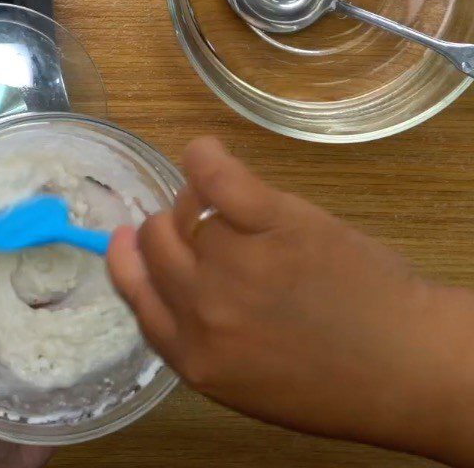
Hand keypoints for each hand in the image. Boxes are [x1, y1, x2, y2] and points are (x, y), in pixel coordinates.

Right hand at [108, 137, 473, 465]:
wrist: (407, 365)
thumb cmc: (331, 378)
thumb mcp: (242, 381)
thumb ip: (194, 334)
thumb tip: (158, 271)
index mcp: (193, 357)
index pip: (133, 289)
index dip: (126, 256)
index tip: (125, 235)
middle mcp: (203, 309)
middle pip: (154, 239)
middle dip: (170, 229)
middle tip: (206, 229)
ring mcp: (236, 263)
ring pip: (188, 208)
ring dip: (203, 204)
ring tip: (242, 214)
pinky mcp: (273, 221)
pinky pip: (215, 178)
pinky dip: (205, 158)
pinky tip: (205, 152)